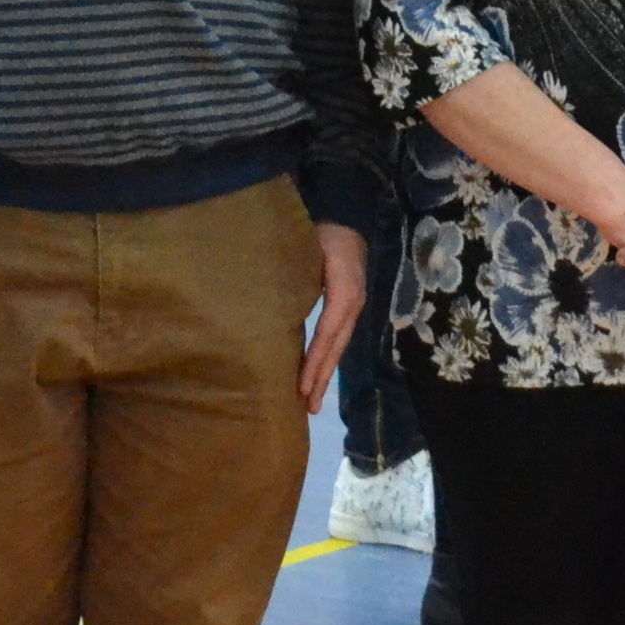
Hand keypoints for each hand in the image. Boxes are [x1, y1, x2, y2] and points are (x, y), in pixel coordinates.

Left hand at [297, 222, 367, 411]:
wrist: (346, 216)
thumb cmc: (321, 231)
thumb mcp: (308, 250)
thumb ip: (294, 277)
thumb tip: (272, 309)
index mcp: (343, 292)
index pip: (327, 334)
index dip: (315, 362)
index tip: (301, 387)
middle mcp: (352, 304)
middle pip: (335, 347)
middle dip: (321, 378)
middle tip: (308, 408)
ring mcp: (352, 306)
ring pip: (338, 346)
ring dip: (324, 373)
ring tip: (311, 400)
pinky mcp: (347, 306)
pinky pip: (336, 337)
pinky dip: (326, 358)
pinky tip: (316, 373)